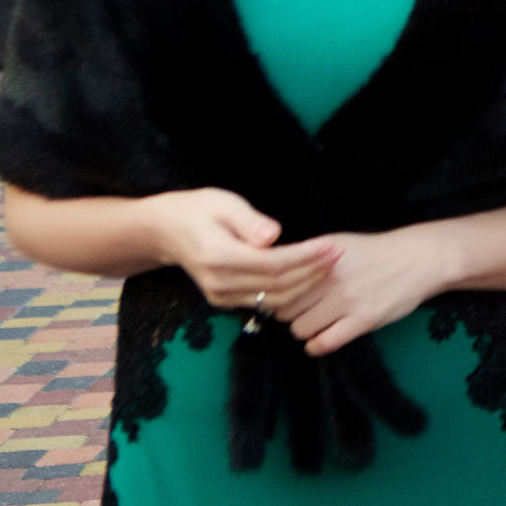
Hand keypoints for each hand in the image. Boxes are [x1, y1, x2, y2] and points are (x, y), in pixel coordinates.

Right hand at [144, 188, 340, 314]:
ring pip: (273, 299)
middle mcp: (219, 283)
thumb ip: (250, 221)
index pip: (273, 264)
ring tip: (331, 265)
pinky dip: (290, 292)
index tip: (332, 246)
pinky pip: (264, 302)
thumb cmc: (199, 209)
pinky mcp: (224, 300)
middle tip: (339, 255)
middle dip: (313, 272)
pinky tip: (309, 277)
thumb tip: (273, 236)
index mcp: (219, 257)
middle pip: (277, 286)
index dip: (306, 258)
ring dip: (306, 285)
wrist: (166, 231)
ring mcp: (220, 296)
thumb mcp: (224, 204)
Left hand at [273, 228, 455, 356]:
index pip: (278, 286)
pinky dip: (316, 346)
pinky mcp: (363, 320)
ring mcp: (347, 300)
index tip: (284, 299)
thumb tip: (271, 273)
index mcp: (319, 257)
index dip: (277, 295)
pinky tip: (323, 338)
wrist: (419, 259)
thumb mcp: (337, 243)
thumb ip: (305, 258)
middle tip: (302, 311)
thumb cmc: (375, 252)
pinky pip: (323, 343)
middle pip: (284, 309)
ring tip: (316, 323)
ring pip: (300, 329)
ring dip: (304, 329)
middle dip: (288, 313)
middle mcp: (329, 277)